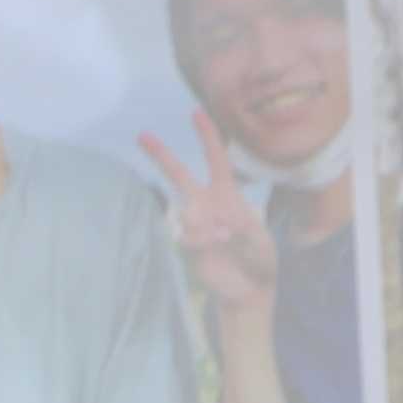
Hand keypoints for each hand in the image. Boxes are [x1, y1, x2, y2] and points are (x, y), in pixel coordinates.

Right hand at [136, 111, 276, 319]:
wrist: (248, 290)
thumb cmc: (259, 259)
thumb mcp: (261, 241)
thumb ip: (243, 231)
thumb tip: (221, 227)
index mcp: (227, 195)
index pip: (216, 159)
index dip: (207, 136)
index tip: (196, 112)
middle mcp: (206, 205)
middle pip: (179, 175)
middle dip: (161, 155)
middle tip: (141, 134)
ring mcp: (194, 225)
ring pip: (185, 210)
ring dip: (205, 223)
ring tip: (226, 239)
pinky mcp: (188, 245)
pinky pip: (185, 235)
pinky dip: (201, 239)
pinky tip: (217, 246)